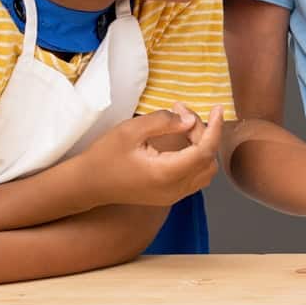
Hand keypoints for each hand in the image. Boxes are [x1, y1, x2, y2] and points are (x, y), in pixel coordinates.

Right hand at [86, 103, 222, 207]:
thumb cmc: (105, 155)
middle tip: (180, 111)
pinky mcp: (169, 196)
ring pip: (205, 170)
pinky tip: (180, 140)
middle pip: (207, 159)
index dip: (215, 128)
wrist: (88, 184)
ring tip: (180, 124)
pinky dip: (196, 157)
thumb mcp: (131, 130)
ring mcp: (173, 196)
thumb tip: (190, 120)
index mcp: (166, 174)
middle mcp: (175, 190)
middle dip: (202, 132)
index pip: (205, 151)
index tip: (217, 108)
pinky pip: (195, 176)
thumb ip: (163, 122)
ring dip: (201, 145)